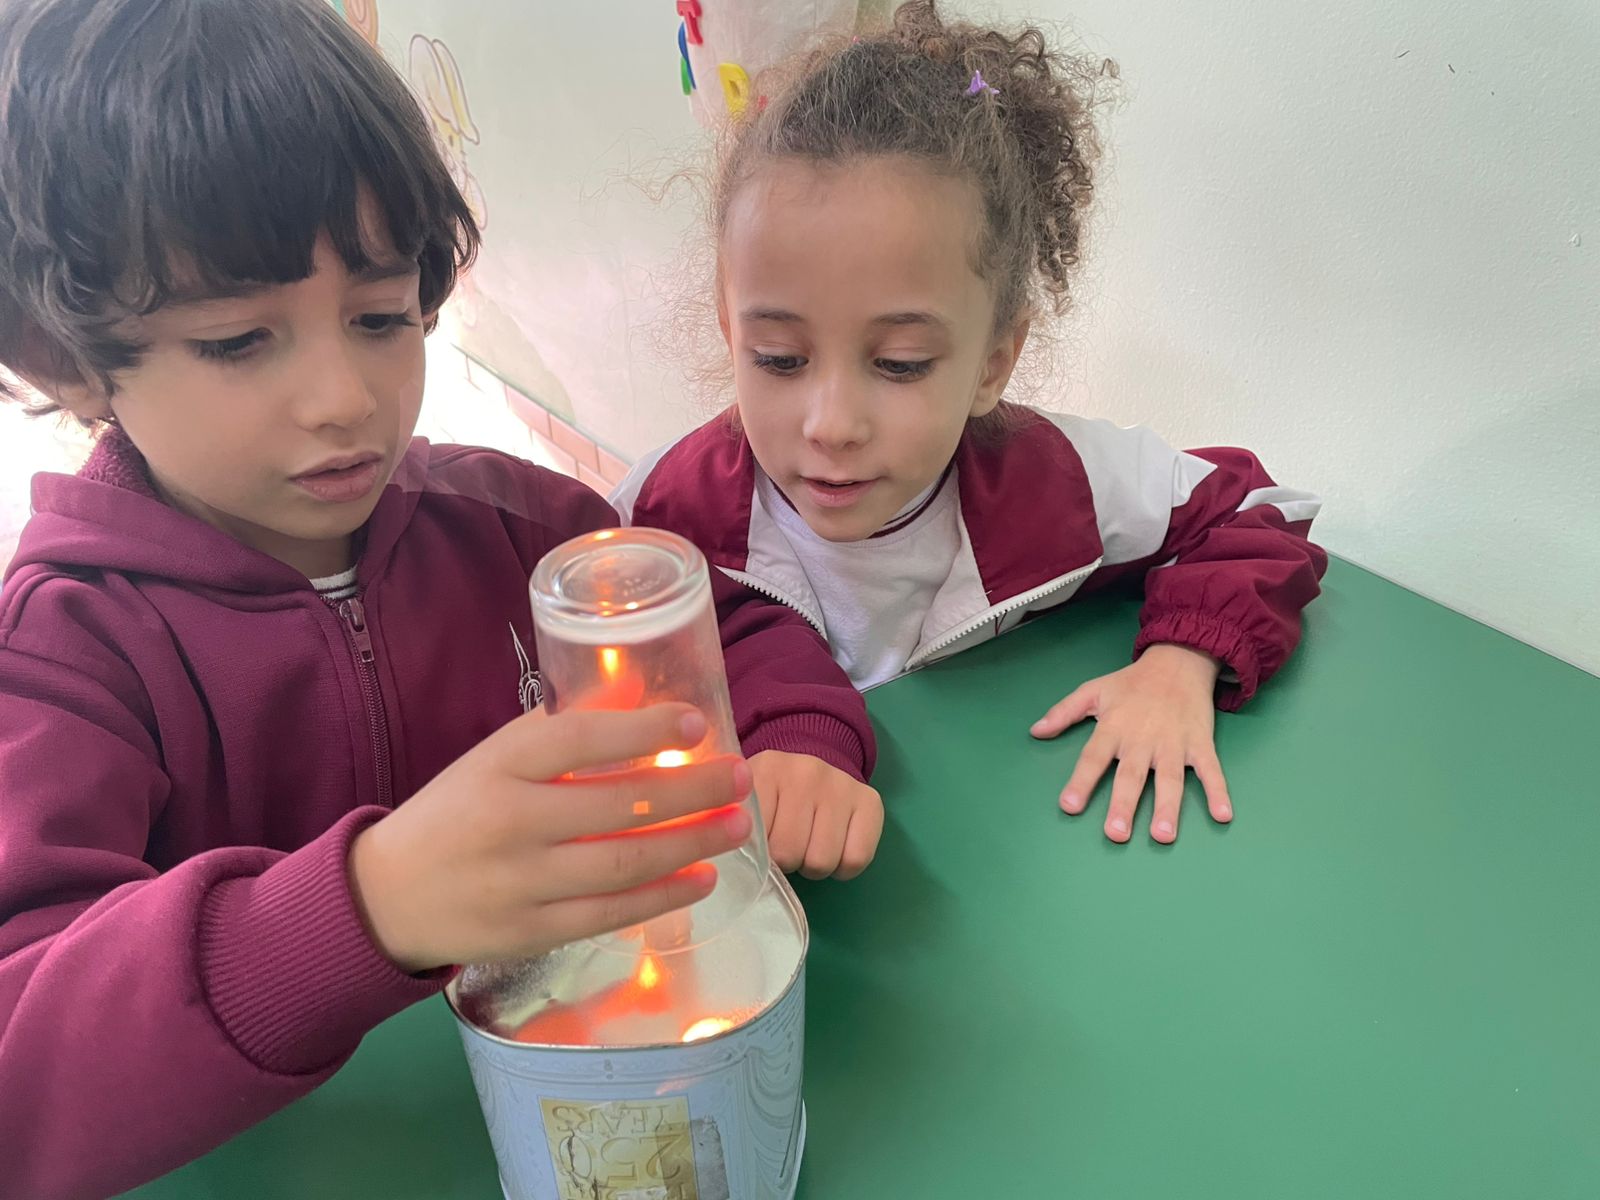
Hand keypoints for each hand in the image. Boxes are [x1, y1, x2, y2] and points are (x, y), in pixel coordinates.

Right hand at [348, 704, 752, 971]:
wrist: (386, 896)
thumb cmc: (455, 813)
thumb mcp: (493, 758)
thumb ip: (559, 730)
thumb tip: (635, 691)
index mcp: (501, 766)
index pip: (583, 739)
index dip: (645, 731)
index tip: (697, 724)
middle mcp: (513, 822)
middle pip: (620, 805)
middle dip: (692, 790)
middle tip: (740, 777)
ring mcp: (523, 882)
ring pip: (624, 862)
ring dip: (692, 843)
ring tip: (737, 825)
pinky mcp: (532, 932)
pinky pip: (611, 913)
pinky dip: (663, 896)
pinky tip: (702, 877)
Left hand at [749, 751, 882, 879]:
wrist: (811, 770)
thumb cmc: (773, 797)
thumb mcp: (746, 800)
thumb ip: (736, 821)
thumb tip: (740, 857)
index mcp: (766, 770)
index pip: (753, 837)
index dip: (756, 853)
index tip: (759, 842)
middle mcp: (806, 771)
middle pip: (788, 854)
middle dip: (785, 862)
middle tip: (786, 848)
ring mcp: (840, 783)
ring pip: (821, 861)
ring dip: (813, 867)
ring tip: (808, 848)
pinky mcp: (869, 800)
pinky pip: (856, 859)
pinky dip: (843, 869)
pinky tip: (835, 851)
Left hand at [1029, 644, 1231, 844]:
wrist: (1179, 660)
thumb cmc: (1132, 683)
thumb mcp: (1093, 690)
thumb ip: (1063, 712)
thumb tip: (1035, 731)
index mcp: (1114, 727)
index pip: (1093, 757)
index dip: (1080, 781)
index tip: (1070, 805)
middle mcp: (1142, 738)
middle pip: (1131, 775)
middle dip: (1123, 804)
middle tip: (1116, 834)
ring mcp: (1174, 742)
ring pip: (1170, 778)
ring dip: (1167, 807)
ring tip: (1163, 835)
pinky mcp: (1200, 743)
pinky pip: (1211, 770)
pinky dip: (1218, 791)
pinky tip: (1223, 815)